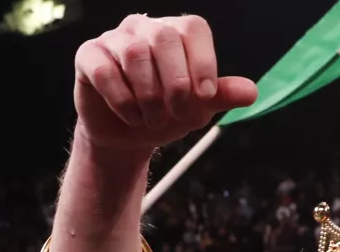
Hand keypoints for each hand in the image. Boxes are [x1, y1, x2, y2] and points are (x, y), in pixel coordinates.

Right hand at [73, 14, 257, 150]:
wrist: (128, 134)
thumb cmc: (167, 113)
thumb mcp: (199, 107)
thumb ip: (222, 96)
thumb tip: (251, 92)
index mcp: (176, 33)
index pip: (193, 29)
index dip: (203, 62)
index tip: (206, 97)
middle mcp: (145, 28)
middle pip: (164, 38)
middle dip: (176, 83)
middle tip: (178, 113)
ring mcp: (114, 39)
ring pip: (134, 53)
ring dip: (149, 96)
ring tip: (153, 119)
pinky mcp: (88, 56)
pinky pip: (105, 71)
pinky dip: (122, 100)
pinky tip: (132, 116)